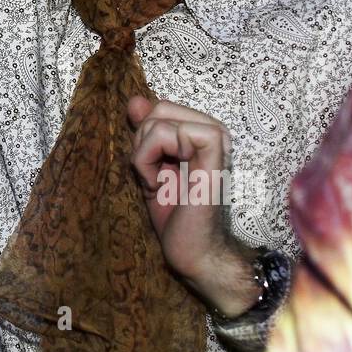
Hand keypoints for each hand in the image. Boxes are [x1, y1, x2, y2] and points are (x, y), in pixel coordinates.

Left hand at [128, 95, 258, 316]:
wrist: (195, 252)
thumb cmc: (174, 214)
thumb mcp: (149, 165)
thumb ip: (144, 132)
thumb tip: (135, 100)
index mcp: (200, 132)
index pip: (157, 108)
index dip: (143, 140)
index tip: (156, 172)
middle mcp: (212, 129)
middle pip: (156, 109)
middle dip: (142, 145)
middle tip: (157, 179)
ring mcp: (217, 137)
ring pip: (156, 122)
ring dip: (143, 159)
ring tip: (161, 185)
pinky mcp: (214, 150)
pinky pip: (166, 133)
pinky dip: (148, 161)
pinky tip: (161, 186)